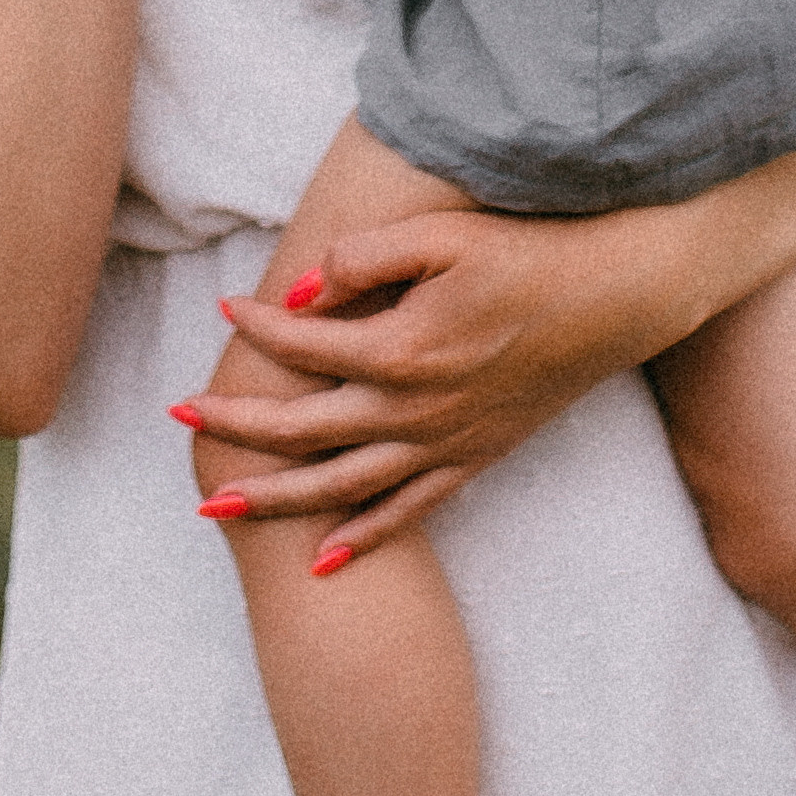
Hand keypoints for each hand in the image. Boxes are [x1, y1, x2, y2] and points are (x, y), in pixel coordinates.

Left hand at [180, 203, 697, 558]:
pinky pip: (408, 511)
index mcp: (402, 349)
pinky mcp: (474, 459)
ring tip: (216, 506)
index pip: (302, 345)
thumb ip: (362, 259)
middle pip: (302, 430)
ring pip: (341, 486)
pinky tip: (322, 559)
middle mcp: (416, 409)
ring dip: (274, 500)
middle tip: (178, 417)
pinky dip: (363, 539)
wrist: (618, 297)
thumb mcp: (443, 235)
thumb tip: (296, 294)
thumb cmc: (529, 254)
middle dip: (234, 425)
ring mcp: (445, 442)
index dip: (256, 325)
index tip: (226, 306)